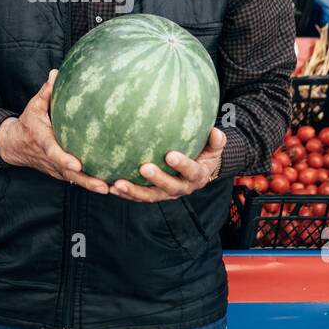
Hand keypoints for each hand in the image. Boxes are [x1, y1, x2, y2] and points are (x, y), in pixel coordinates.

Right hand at [0, 70, 109, 194]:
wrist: (15, 145)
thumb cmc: (29, 122)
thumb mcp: (34, 106)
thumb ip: (46, 91)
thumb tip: (57, 72)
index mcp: (43, 142)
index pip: (53, 152)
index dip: (64, 159)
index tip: (78, 164)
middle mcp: (50, 159)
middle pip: (69, 174)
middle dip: (86, 181)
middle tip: (104, 185)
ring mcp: (56, 169)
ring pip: (75, 180)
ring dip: (93, 185)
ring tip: (114, 188)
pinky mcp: (62, 173)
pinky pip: (78, 180)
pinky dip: (92, 183)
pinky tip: (112, 185)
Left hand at [110, 128, 226, 202]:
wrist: (199, 170)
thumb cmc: (205, 154)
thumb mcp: (214, 148)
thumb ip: (217, 141)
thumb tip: (216, 131)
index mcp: (197, 176)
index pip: (191, 171)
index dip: (182, 165)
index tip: (171, 155)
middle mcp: (182, 188)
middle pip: (169, 187)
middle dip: (156, 179)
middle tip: (144, 167)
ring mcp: (166, 194)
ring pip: (150, 196)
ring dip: (134, 191)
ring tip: (118, 184)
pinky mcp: (153, 194)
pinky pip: (138, 197)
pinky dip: (125, 194)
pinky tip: (111, 187)